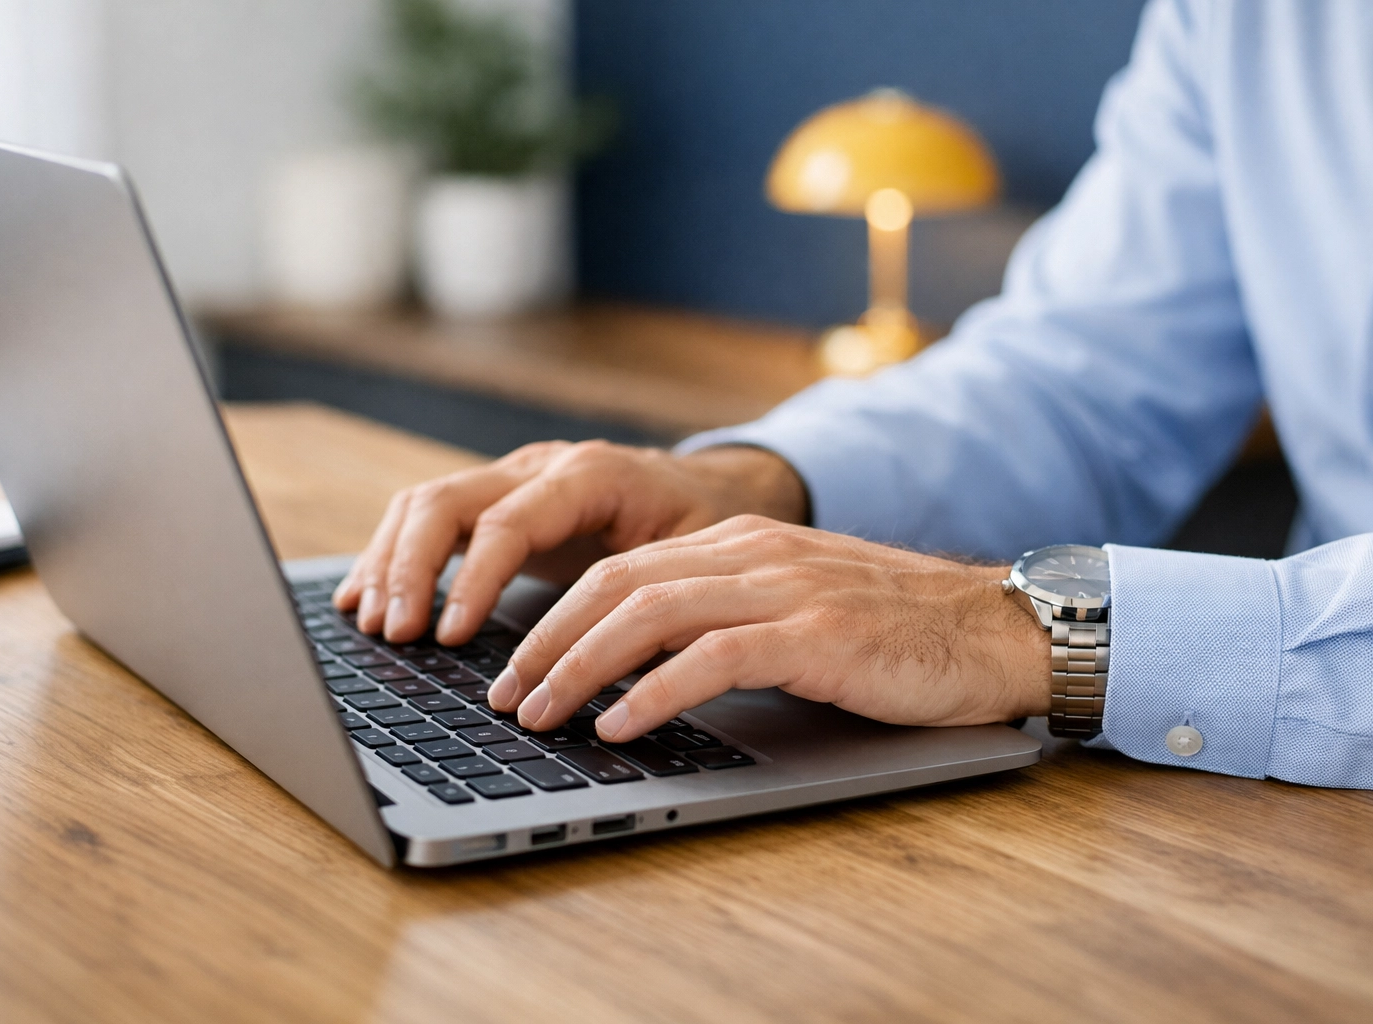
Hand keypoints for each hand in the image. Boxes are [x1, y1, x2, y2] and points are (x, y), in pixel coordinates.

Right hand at [333, 441, 807, 643]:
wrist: (714, 489)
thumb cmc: (708, 527)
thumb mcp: (696, 559)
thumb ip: (651, 600)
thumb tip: (609, 666)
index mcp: (590, 474)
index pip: (508, 519)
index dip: (474, 579)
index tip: (452, 636)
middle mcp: (541, 466)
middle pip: (446, 500)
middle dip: (411, 568)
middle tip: (396, 633)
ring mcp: (513, 478)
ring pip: (426, 503)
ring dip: (391, 563)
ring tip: (372, 624)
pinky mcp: (497, 501)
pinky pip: (429, 517)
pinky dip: (393, 557)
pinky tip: (366, 599)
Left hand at [486, 515, 1050, 740]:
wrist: (996, 629)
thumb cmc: (895, 634)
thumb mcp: (795, 610)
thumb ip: (724, 623)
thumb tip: (641, 675)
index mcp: (739, 543)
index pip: (620, 569)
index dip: (555, 618)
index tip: (515, 666)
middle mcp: (752, 553)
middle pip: (617, 585)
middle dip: (547, 641)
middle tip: (505, 695)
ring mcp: (785, 588)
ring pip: (650, 613)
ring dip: (581, 667)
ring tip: (542, 715)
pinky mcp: (817, 633)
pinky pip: (713, 658)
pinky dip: (655, 691)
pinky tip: (620, 724)